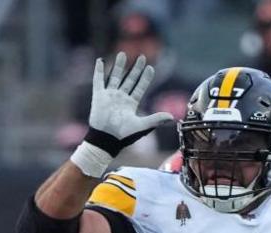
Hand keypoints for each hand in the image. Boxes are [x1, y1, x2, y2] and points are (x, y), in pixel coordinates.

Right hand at [74, 52, 173, 176]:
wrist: (105, 139)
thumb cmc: (123, 135)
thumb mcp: (141, 125)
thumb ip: (156, 119)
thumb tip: (172, 117)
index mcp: (131, 104)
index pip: (140, 87)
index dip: (145, 78)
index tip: (151, 67)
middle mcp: (121, 98)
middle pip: (129, 80)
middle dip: (136, 69)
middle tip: (142, 57)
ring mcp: (109, 96)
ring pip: (115, 77)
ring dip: (119, 66)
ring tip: (122, 54)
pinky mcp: (98, 96)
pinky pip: (98, 81)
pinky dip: (98, 71)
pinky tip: (100, 61)